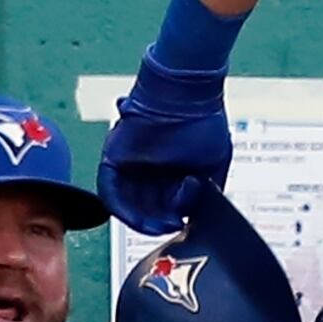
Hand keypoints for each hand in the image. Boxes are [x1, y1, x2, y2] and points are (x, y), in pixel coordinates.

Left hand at [97, 52, 234, 233]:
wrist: (187, 94)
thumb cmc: (204, 122)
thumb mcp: (213, 165)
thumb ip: (205, 192)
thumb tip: (198, 215)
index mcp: (171, 171)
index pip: (165, 204)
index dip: (173, 218)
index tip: (182, 224)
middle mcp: (148, 170)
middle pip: (145, 207)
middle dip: (157, 222)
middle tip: (170, 227)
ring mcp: (129, 165)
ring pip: (127, 203)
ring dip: (140, 220)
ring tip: (159, 225)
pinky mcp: (113, 158)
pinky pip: (109, 191)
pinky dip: (121, 208)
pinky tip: (139, 217)